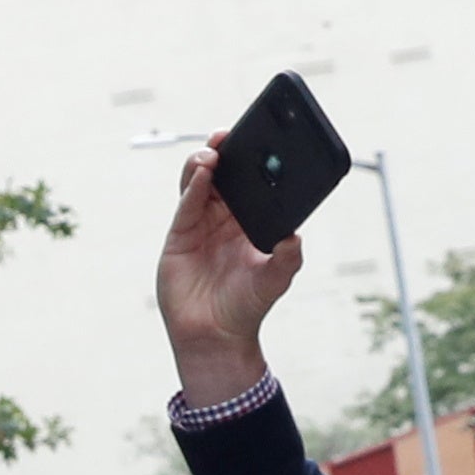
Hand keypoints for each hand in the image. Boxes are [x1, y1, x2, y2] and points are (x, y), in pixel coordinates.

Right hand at [156, 132, 304, 407]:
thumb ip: (288, 257)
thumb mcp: (276, 279)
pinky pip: (186, 206)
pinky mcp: (179, 238)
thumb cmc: (246, 308)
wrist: (216, 338)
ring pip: (198, 183)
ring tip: (213, 154)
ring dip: (203, 164)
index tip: (255, 138)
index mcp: (246, 220)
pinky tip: (202, 176)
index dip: (248, 158)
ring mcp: (198, 225)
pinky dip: (193, 188)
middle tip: (228, 135)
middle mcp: (221, 218)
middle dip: (224, 151)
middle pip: (221, 174)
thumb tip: (295, 236)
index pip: (247, 180)